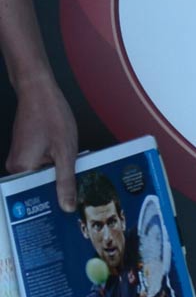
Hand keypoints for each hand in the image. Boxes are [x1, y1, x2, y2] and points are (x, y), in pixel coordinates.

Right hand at [7, 75, 77, 211]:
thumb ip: (66, 181)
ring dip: (58, 171)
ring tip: (71, 160)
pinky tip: (64, 154)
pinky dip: (54, 162)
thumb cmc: (51, 115)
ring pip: (42, 174)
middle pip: (40, 185)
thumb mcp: (66, 152)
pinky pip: (40, 163)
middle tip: (78, 181)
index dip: (57, 200)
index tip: (72, 205)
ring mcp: (19, 158)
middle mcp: (16, 166)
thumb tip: (66, 205)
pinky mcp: (24, 150)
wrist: (39, 91)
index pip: (38, 195)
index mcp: (22, 169)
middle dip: (59, 184)